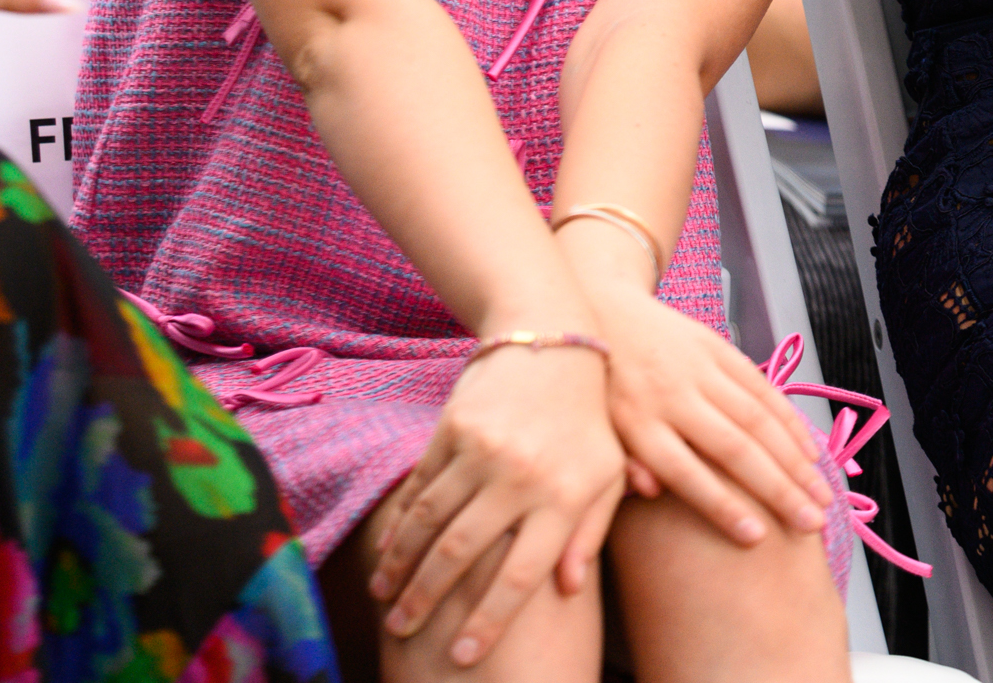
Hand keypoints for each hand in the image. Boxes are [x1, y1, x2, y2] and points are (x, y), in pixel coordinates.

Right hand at [368, 341, 625, 665]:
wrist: (552, 341)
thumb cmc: (588, 420)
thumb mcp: (608, 474)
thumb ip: (591, 533)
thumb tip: (569, 589)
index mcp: (564, 496)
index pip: (520, 576)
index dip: (489, 622)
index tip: (464, 656)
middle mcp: (521, 476)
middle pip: (462, 554)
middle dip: (426, 600)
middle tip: (403, 630)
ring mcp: (482, 451)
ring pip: (429, 523)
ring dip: (401, 566)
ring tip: (385, 598)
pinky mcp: (452, 429)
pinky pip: (419, 487)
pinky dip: (399, 523)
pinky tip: (387, 550)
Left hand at [582, 269, 829, 544]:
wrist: (596, 306)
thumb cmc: (595, 389)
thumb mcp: (591, 433)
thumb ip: (613, 472)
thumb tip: (648, 494)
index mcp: (636, 423)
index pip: (683, 471)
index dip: (720, 504)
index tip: (755, 537)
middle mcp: (671, 396)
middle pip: (731, 448)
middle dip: (776, 489)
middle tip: (811, 525)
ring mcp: (698, 368)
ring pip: (756, 418)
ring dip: (794, 460)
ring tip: (821, 498)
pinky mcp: (716, 347)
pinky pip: (761, 387)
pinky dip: (790, 421)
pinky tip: (811, 453)